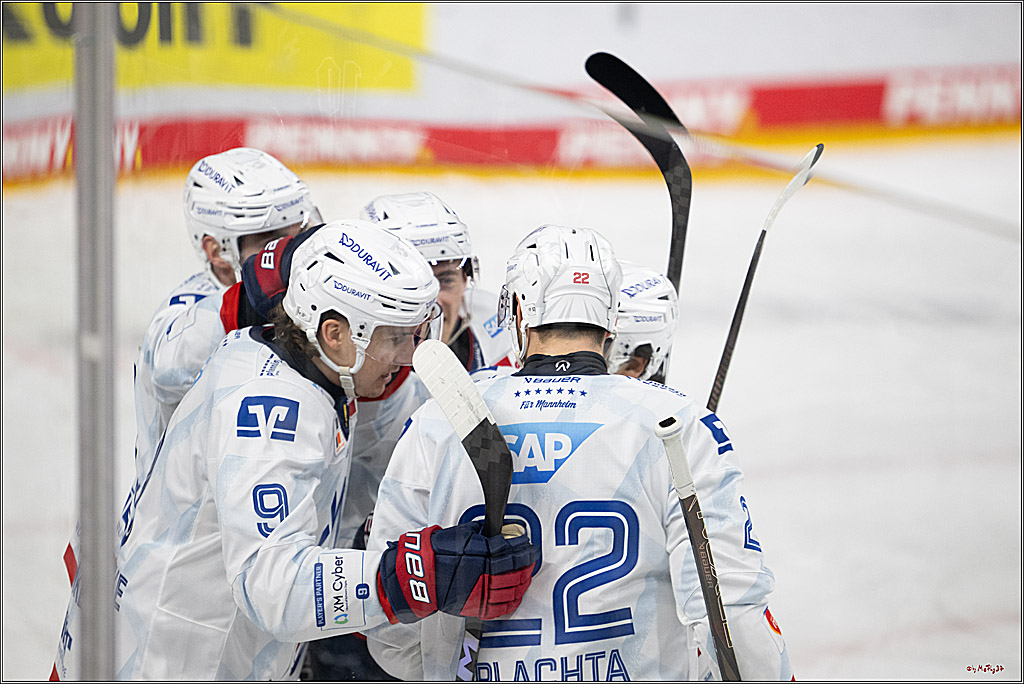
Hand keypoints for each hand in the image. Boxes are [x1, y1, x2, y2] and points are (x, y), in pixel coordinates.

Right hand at [377, 521, 537, 623]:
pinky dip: (512, 601)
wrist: (419, 574)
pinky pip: (500, 607)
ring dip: (523, 580)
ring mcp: (480, 592)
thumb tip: (493, 531)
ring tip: (527, 574)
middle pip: (514, 569)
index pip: (510, 550)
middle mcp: (483, 573)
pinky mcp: (475, 606)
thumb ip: (480, 533)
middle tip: (532, 556)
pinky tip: (517, 595)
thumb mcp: (460, 533)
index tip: (527, 543)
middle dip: (526, 562)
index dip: (522, 546)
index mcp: (481, 553)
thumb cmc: (437, 552)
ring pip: (510, 588)